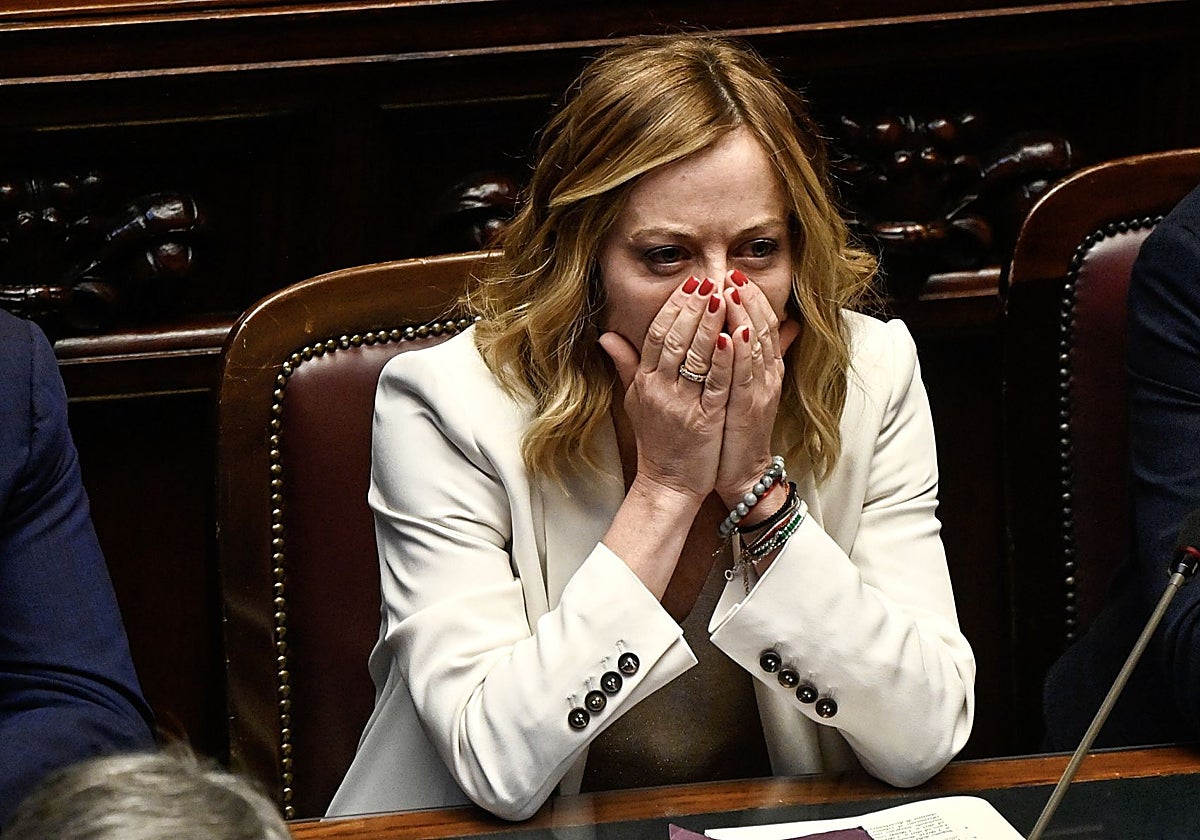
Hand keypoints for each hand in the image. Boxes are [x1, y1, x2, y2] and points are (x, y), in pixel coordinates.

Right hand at [598, 276, 733, 502]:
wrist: (667, 484)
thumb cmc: (656, 441)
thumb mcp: (635, 400)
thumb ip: (626, 365)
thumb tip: (606, 335)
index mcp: (645, 382)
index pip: (658, 334)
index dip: (674, 306)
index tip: (690, 283)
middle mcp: (660, 390)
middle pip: (675, 338)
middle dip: (692, 306)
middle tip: (708, 279)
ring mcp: (682, 405)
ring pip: (695, 356)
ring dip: (710, 323)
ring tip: (723, 296)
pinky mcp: (704, 421)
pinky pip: (715, 384)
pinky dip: (724, 359)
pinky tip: (733, 336)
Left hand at [713, 269, 800, 508]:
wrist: (741, 472)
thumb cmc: (736, 430)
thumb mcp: (745, 388)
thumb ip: (753, 357)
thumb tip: (765, 326)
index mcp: (765, 370)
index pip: (763, 324)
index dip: (752, 299)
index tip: (736, 274)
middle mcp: (767, 377)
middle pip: (762, 328)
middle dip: (748, 298)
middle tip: (733, 272)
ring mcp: (760, 393)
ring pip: (755, 347)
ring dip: (744, 317)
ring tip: (732, 290)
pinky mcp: (748, 411)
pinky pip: (743, 377)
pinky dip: (739, 354)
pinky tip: (730, 333)